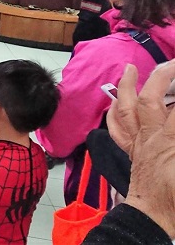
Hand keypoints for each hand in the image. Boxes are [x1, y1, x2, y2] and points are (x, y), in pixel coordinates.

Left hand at [109, 61, 174, 237]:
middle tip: (174, 63)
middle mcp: (149, 139)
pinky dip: (114, 112)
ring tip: (130, 68)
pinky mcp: (131, 153)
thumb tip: (174, 117)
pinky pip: (116, 129)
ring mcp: (137, 144)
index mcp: (168, 142)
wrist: (155, 219)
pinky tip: (114, 102)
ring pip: (125, 110)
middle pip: (149, 101)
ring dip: (127, 87)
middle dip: (161, 77)